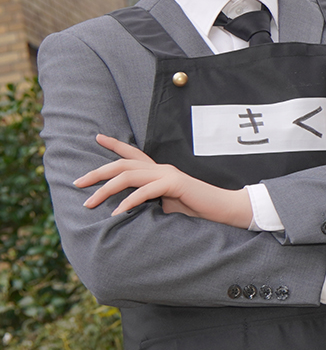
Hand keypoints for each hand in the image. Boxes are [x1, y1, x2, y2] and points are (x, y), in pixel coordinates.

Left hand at [74, 134, 252, 227]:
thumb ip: (150, 201)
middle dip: (97, 172)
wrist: (223, 208)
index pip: (133, 154)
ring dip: (105, 189)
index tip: (97, 136)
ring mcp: (168, 174)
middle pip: (122, 164)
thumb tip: (127, 209)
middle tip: (77, 183)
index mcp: (159, 171)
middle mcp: (161, 168)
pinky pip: (145, 191)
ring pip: (128, 176)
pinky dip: (129, 202)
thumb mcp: (167, 204)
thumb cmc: (196, 209)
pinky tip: (117, 213)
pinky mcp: (175, 184)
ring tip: (89, 203)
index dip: (115, 144)